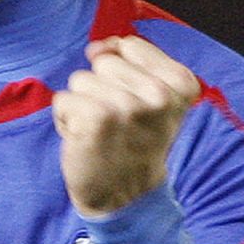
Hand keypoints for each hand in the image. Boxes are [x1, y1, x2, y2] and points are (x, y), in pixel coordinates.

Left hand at [53, 35, 200, 217]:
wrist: (126, 197)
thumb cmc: (134, 143)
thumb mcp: (149, 98)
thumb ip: (128, 61)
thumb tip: (98, 47)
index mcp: (180, 84)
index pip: (129, 46)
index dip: (121, 75)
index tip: (134, 106)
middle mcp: (159, 94)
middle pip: (103, 62)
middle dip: (101, 89)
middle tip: (116, 124)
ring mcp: (129, 106)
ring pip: (80, 79)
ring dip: (82, 106)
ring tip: (101, 133)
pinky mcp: (97, 118)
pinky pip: (62, 99)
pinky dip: (65, 120)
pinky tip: (86, 141)